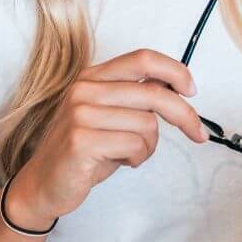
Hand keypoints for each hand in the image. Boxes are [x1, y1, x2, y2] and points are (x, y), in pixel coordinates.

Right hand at [4, 49, 207, 228]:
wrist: (44, 183)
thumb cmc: (84, 151)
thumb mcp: (111, 116)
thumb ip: (136, 97)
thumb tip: (176, 84)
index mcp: (92, 77)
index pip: (143, 59)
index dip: (175, 70)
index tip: (192, 89)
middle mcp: (84, 89)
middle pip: (154, 93)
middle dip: (184, 115)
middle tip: (198, 133)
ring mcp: (80, 114)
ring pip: (147, 124)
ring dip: (149, 146)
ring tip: (130, 153)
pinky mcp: (82, 140)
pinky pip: (135, 145)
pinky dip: (137, 158)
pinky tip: (120, 161)